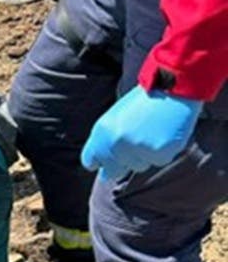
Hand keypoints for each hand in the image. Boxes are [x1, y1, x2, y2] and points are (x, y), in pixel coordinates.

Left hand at [81, 86, 201, 180]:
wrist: (170, 89)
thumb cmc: (142, 104)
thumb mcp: (114, 118)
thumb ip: (104, 141)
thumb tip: (98, 166)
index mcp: (102, 132)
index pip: (90, 161)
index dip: (98, 163)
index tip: (102, 164)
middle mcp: (116, 142)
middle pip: (112, 171)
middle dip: (119, 167)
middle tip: (131, 153)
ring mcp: (137, 148)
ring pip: (138, 166)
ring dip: (143, 156)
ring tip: (151, 134)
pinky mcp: (158, 152)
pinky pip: (158, 161)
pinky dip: (162, 152)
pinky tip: (165, 135)